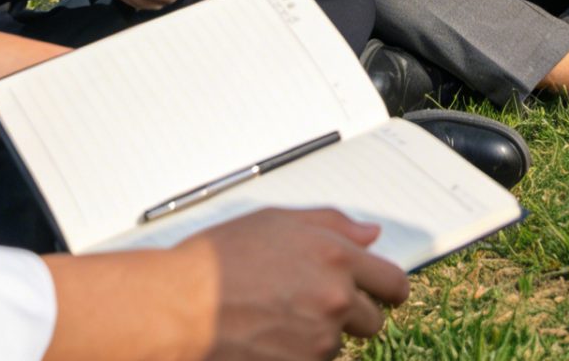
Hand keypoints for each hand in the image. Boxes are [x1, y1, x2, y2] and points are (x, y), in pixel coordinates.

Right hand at [185, 208, 409, 359]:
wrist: (176, 308)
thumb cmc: (216, 262)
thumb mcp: (275, 221)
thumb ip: (331, 225)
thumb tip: (369, 235)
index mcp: (335, 258)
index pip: (392, 282)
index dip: (389, 290)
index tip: (385, 294)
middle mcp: (335, 300)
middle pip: (372, 320)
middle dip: (352, 315)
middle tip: (315, 306)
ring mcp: (319, 341)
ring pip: (338, 345)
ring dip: (319, 337)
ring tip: (276, 319)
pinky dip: (298, 356)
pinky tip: (269, 339)